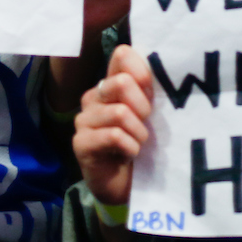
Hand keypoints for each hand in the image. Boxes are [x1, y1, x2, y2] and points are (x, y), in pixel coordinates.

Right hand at [74, 44, 153, 206]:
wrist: (127, 185)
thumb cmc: (140, 144)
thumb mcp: (150, 113)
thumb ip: (149, 89)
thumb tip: (160, 66)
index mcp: (111, 83)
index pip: (122, 55)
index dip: (142, 72)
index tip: (152, 94)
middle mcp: (94, 96)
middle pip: (121, 82)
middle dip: (142, 106)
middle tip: (145, 124)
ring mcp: (84, 119)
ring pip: (119, 113)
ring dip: (138, 133)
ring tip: (138, 144)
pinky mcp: (81, 143)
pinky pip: (114, 136)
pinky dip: (130, 147)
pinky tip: (129, 155)